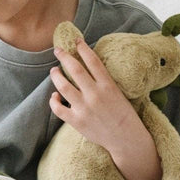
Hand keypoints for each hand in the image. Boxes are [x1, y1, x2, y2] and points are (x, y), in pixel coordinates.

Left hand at [49, 38, 141, 155]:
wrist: (126, 138)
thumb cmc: (123, 115)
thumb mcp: (118, 93)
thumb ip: (103, 82)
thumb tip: (88, 68)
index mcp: (108, 85)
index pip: (92, 61)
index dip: (83, 48)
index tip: (76, 41)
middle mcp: (95, 94)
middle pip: (74, 69)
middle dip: (64, 57)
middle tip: (58, 50)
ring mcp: (84, 108)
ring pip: (63, 86)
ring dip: (56, 76)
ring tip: (54, 71)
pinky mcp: (76, 121)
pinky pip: (58, 108)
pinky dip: (54, 100)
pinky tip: (55, 96)